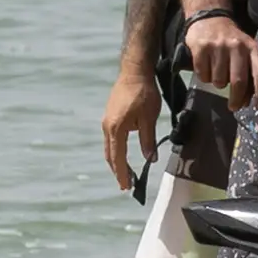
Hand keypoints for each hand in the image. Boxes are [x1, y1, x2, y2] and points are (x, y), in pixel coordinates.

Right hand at [102, 63, 160, 193]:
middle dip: (118, 170)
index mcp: (116, 128)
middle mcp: (107, 126)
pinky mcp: (110, 116)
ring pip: (109, 147)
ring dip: (116, 161)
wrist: (134, 71)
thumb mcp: (149, 118)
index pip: (118, 157)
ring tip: (125, 173)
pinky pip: (110, 138)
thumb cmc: (143, 93)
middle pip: (110, 155)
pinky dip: (116, 150)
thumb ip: (148, 139)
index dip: (123, 173)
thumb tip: (151, 158)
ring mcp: (107, 121)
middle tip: (126, 185)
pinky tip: (123, 152)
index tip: (126, 187)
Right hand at [188, 16, 257, 111]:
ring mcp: (218, 46)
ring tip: (217, 74)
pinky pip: (203, 75)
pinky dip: (204, 77)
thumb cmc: (231, 41)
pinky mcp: (201, 48)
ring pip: (219, 81)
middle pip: (239, 82)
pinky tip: (206, 67)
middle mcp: (237, 46)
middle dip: (236, 99)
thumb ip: (249, 73)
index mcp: (253, 48)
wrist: (209, 19)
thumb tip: (246, 101)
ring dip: (218, 84)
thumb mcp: (245, 52)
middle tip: (233, 107)